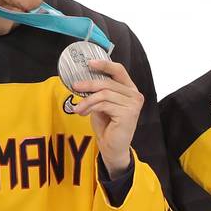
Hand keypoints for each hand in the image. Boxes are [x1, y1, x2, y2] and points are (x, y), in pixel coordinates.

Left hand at [72, 59, 143, 176]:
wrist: (112, 147)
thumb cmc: (108, 126)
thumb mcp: (101, 104)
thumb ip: (99, 92)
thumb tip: (83, 80)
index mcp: (130, 89)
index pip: (119, 71)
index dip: (104, 65)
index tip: (89, 63)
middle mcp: (135, 95)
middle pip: (108, 83)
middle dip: (89, 84)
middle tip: (75, 86)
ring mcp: (134, 104)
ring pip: (104, 94)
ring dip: (87, 100)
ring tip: (78, 108)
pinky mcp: (128, 114)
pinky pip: (104, 104)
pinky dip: (90, 107)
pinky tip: (83, 113)